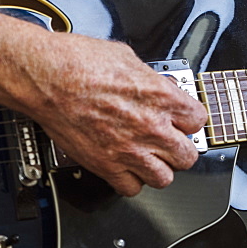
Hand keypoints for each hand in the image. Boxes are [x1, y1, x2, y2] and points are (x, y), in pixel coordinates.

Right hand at [19, 31, 208, 195]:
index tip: (183, 120)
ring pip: (165, 178)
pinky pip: (131, 189)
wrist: (47, 77)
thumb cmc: (81, 61)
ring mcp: (129, 150)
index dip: (190, 120)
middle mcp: (151, 127)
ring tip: (150, 157)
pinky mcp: (105, 166)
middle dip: (181, 148)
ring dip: (159, 168)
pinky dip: (131, 181)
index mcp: (162, 97)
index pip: (199, 121)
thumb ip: (151, 80)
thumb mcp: (129, 58)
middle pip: (188, 156)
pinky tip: (127, 166)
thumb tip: (159, 86)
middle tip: (170, 141)